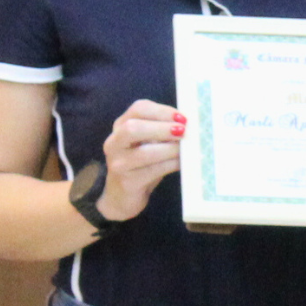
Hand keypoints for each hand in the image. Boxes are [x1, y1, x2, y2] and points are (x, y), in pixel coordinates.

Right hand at [94, 100, 185, 221]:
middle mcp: (114, 142)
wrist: (121, 197)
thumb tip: (191, 124)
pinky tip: (182, 163)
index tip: (182, 117)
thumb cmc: (141, 165)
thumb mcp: (147, 143)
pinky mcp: (127, 182)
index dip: (162, 111)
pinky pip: (152, 171)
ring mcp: (118, 163)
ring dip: (170, 149)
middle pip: (133, 128)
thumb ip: (162, 131)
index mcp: (121, 125)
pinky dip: (171, 164)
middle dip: (162, 128)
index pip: (139, 109)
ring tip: (186, 149)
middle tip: (184, 131)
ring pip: (144, 153)